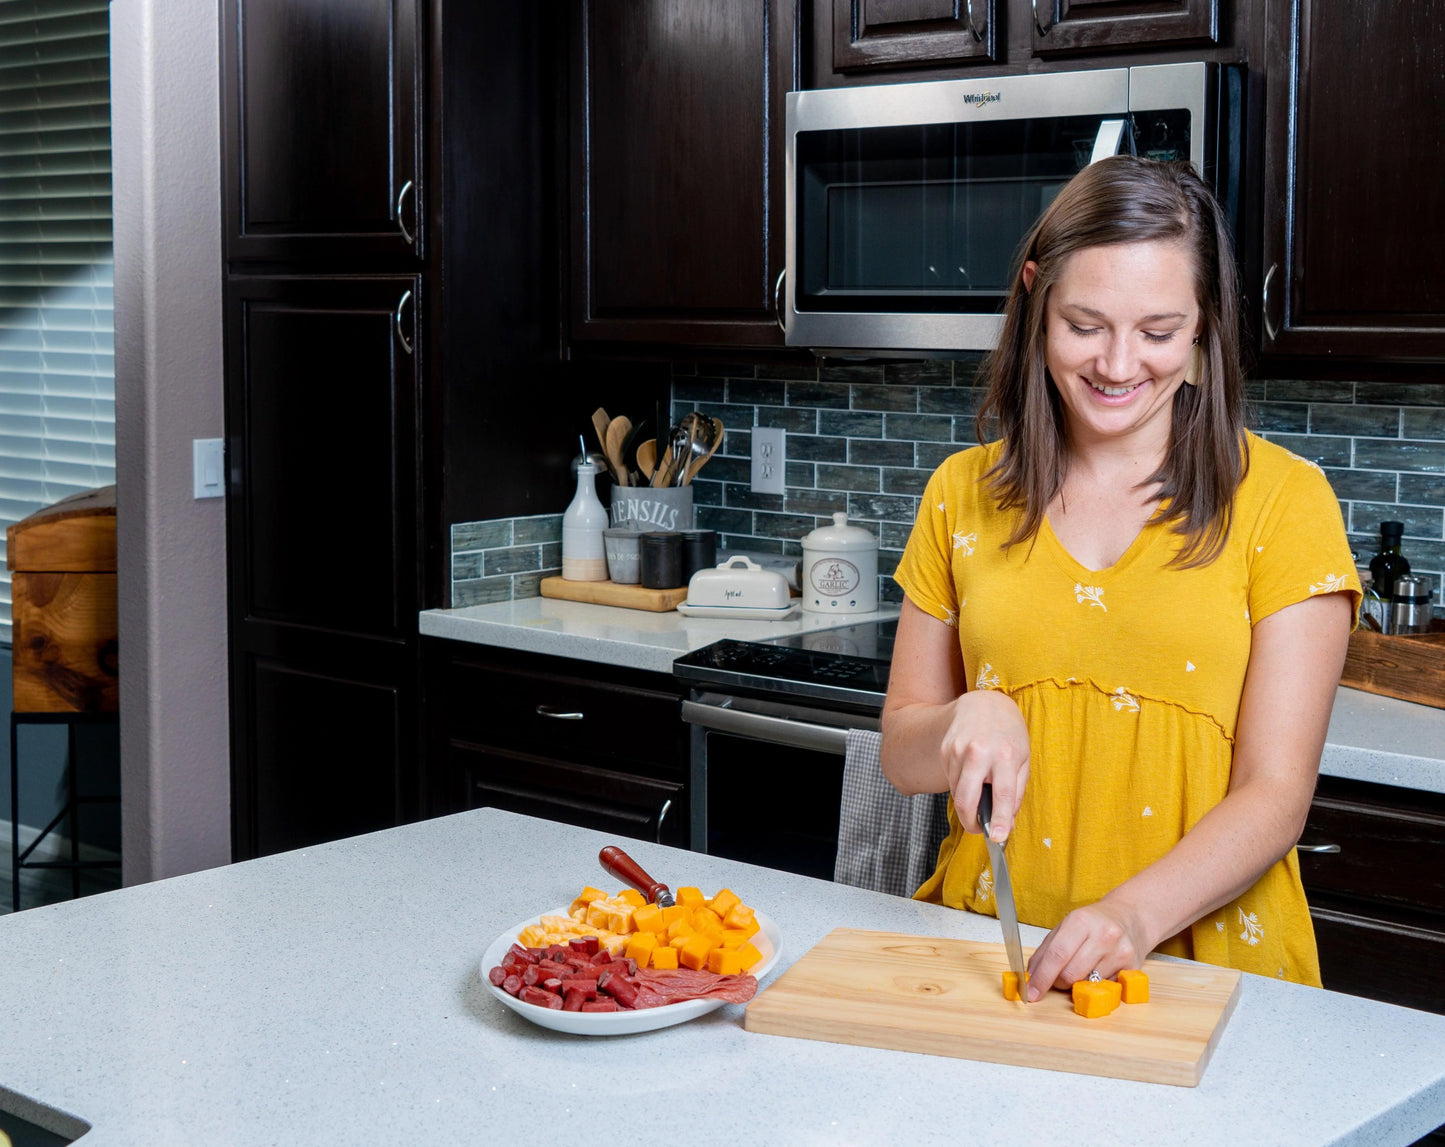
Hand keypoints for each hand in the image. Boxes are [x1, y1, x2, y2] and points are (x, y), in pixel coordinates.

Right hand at [941, 689, 1029, 842]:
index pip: (1002, 794)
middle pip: (967, 799)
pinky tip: (971, 774)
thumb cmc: (1008, 733)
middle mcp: (979, 752)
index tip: (997, 837)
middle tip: (978, 829)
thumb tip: (1006, 823)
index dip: (999, 820)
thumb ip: (1016, 792)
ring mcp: (958, 751)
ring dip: (967, 802)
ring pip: (957, 793)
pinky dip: (960, 786)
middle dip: (970, 822)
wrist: (984, 703)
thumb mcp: (1024, 759)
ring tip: (980, 790)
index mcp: (1005, 755)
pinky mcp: (945, 751)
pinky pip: (951, 781)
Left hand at [1023, 898, 1150, 1001]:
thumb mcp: (1066, 927)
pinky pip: (1104, 988)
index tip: (1031, 992)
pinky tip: (1098, 970)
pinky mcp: (1132, 968)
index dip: (1041, 977)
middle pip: (1071, 974)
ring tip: (1080, 969)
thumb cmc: (1094, 922)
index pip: (1057, 955)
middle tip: (1058, 977)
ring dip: (1076, 984)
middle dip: (1058, 982)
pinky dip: (1095, 985)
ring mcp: (1120, 952)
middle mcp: (1104, 935)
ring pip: (1087, 984)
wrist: (1130, 917)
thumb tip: (1030, 976)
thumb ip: (1046, 951)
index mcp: (1081, 921)